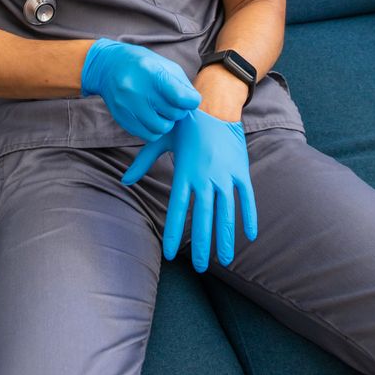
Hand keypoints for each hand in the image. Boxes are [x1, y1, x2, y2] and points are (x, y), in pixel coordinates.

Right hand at [81, 39, 200, 139]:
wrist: (108, 67)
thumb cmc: (141, 64)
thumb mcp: (164, 65)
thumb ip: (182, 85)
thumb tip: (194, 104)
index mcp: (151, 73)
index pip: (181, 98)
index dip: (191, 101)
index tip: (190, 99)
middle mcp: (138, 90)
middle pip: (173, 114)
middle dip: (178, 111)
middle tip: (173, 103)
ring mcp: (128, 106)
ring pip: (161, 128)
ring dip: (167, 122)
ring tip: (162, 111)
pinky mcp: (122, 119)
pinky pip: (147, 135)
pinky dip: (154, 129)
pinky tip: (151, 116)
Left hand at [121, 109, 257, 271]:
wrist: (215, 106)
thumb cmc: (184, 125)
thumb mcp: (160, 141)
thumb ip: (143, 162)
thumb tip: (124, 180)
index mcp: (185, 173)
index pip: (177, 210)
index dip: (174, 233)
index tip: (171, 254)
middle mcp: (205, 178)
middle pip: (204, 218)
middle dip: (202, 245)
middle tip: (201, 268)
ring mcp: (226, 176)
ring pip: (227, 213)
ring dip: (226, 238)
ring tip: (225, 260)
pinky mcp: (241, 171)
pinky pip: (247, 199)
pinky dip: (249, 217)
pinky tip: (250, 236)